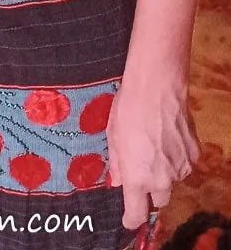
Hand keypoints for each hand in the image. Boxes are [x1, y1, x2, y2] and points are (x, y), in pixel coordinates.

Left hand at [107, 63, 198, 228]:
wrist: (157, 88)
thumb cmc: (129, 110)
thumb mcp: (112, 137)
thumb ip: (117, 164)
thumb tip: (119, 180)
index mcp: (137, 179)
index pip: (136, 214)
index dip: (131, 219)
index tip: (128, 219)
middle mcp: (161, 179)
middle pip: (158, 200)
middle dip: (150, 192)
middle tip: (142, 172)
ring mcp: (181, 168)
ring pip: (173, 181)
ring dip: (164, 171)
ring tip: (154, 144)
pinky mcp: (194, 155)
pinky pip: (184, 163)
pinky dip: (176, 156)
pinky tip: (167, 136)